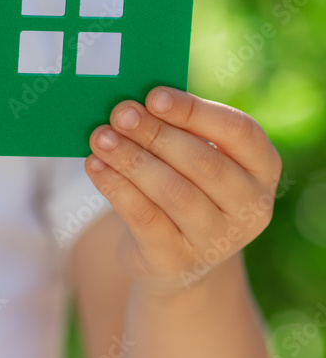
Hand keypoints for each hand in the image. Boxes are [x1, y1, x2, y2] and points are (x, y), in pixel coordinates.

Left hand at [85, 86, 281, 295]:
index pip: (240, 132)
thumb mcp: (189, 157)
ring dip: (133, 160)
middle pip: (204, 163)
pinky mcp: (178, 261)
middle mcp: (250, 206)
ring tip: (101, 137)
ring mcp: (218, 239)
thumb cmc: (181, 185)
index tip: (154, 96)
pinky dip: (117, 188)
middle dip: (156, 134)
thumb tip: (132, 103)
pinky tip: (96, 166)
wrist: (173, 256)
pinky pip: (146, 218)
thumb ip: (174, 129)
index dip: (195, 112)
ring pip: (174, 192)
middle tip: (120, 113)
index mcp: (262, 167)